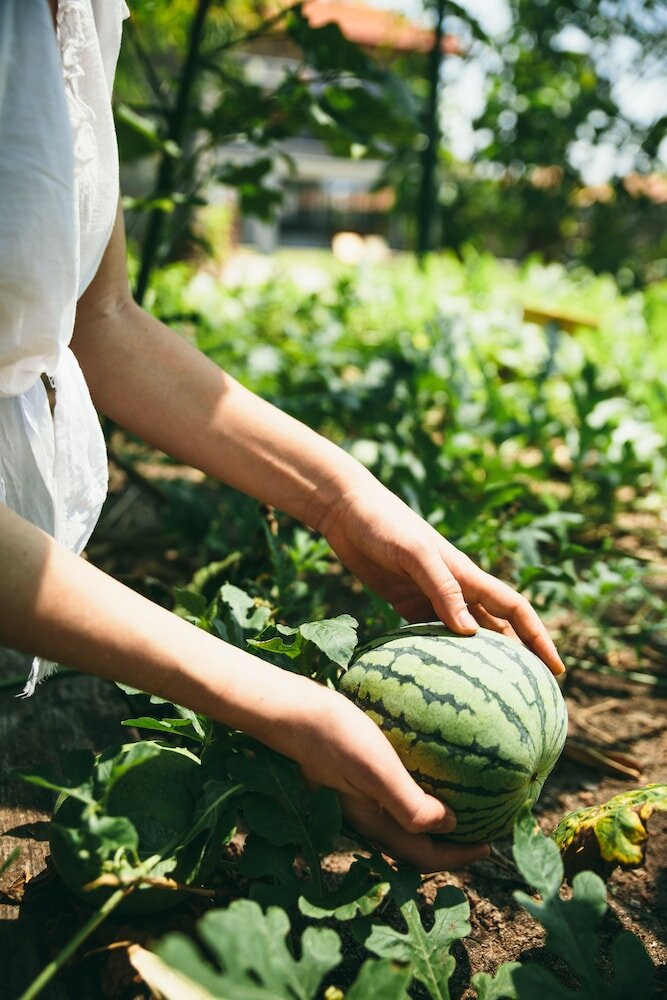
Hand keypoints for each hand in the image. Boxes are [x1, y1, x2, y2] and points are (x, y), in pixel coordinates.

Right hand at [282, 682, 488, 871]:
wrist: (291, 710)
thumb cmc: (335, 735)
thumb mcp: (375, 769)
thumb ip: (409, 804)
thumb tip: (450, 826)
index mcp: (372, 824)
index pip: (422, 856)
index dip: (458, 857)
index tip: (490, 847)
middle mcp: (364, 817)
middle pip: (413, 844)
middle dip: (447, 844)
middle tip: (481, 829)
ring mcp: (354, 797)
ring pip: (401, 820)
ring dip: (431, 820)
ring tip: (460, 803)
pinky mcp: (350, 775)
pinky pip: (391, 793)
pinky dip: (415, 793)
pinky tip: (424, 766)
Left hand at [318, 478, 564, 674]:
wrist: (348, 510)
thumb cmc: (385, 525)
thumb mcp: (416, 554)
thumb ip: (443, 589)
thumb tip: (470, 634)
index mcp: (467, 574)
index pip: (515, 610)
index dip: (539, 638)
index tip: (556, 670)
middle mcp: (455, 587)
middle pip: (496, 627)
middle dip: (518, 657)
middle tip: (530, 695)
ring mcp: (430, 595)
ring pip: (465, 634)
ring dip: (480, 660)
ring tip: (490, 695)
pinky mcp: (404, 601)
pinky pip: (429, 633)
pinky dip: (439, 654)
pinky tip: (437, 678)